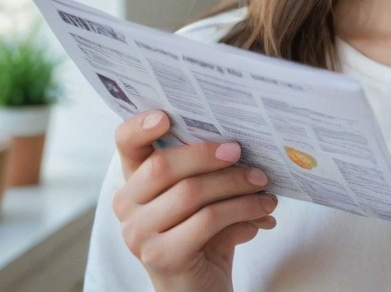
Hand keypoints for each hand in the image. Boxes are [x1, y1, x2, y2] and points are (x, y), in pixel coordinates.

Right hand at [111, 111, 277, 291]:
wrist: (201, 288)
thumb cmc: (205, 234)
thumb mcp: (204, 198)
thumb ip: (208, 170)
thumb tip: (241, 140)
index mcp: (135, 182)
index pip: (126, 144)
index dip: (140, 126)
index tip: (166, 116)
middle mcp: (127, 206)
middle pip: (164, 166)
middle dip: (211, 156)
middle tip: (245, 156)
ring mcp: (139, 234)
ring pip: (192, 193)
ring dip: (238, 187)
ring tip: (265, 189)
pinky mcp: (161, 256)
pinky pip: (209, 220)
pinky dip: (244, 212)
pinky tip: (263, 215)